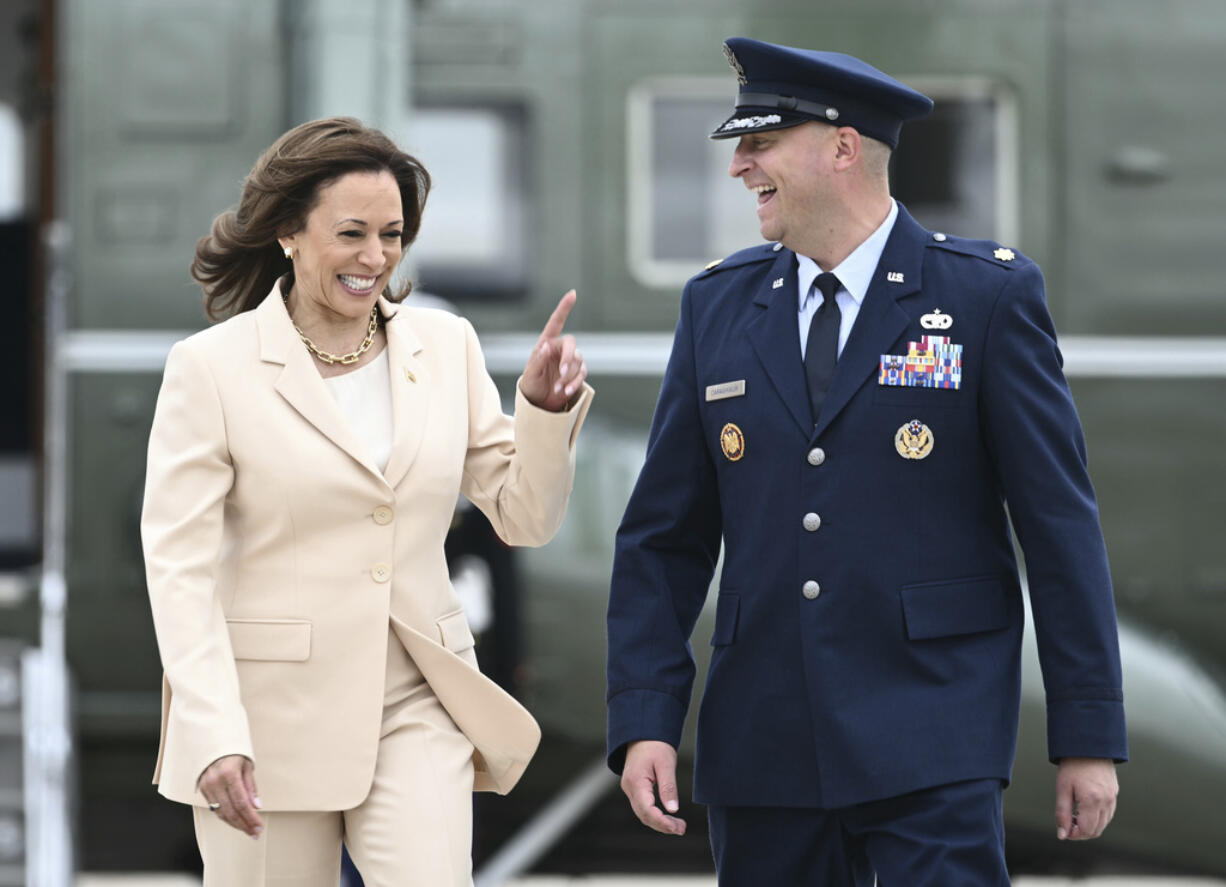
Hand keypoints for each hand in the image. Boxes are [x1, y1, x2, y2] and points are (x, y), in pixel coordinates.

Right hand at [199, 754, 263, 837]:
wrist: (213, 743)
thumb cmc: (234, 752)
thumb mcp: (247, 765)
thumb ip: (251, 787)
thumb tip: (257, 807)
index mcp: (229, 773)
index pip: (241, 803)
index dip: (251, 818)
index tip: (259, 827)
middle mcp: (216, 782)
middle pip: (230, 812)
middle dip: (244, 825)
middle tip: (254, 834)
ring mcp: (207, 786)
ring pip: (221, 813)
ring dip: (235, 824)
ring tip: (247, 830)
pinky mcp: (202, 789)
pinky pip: (214, 808)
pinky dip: (226, 817)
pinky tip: (236, 821)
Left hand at [520, 290, 587, 411]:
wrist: (538, 403)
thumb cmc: (531, 386)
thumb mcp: (531, 374)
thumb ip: (538, 360)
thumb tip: (546, 346)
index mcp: (546, 344)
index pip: (556, 323)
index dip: (564, 308)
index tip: (572, 294)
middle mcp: (559, 349)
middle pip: (571, 344)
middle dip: (568, 359)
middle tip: (561, 373)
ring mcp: (569, 361)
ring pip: (577, 362)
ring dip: (568, 377)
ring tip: (557, 389)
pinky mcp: (576, 373)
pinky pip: (582, 374)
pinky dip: (574, 383)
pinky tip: (566, 392)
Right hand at [621, 740, 685, 835]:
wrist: (643, 733)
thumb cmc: (655, 745)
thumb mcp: (666, 763)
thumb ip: (669, 787)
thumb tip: (673, 810)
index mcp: (636, 782)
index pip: (647, 810)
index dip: (662, 822)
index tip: (677, 829)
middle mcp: (629, 788)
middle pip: (644, 815)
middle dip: (663, 825)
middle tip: (682, 829)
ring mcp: (629, 789)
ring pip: (643, 813)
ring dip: (660, 822)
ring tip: (679, 826)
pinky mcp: (634, 789)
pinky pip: (643, 807)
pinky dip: (655, 815)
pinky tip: (668, 817)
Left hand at [1055, 756, 1117, 840]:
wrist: (1088, 746)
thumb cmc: (1072, 765)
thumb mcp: (1062, 789)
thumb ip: (1062, 813)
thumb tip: (1062, 835)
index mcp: (1092, 800)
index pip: (1087, 830)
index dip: (1074, 835)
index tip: (1063, 831)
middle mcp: (1106, 801)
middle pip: (1096, 830)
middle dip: (1081, 833)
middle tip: (1067, 825)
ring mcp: (1113, 798)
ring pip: (1104, 824)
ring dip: (1090, 826)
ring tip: (1074, 816)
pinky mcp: (1115, 793)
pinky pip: (1108, 813)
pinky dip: (1097, 818)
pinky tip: (1085, 810)